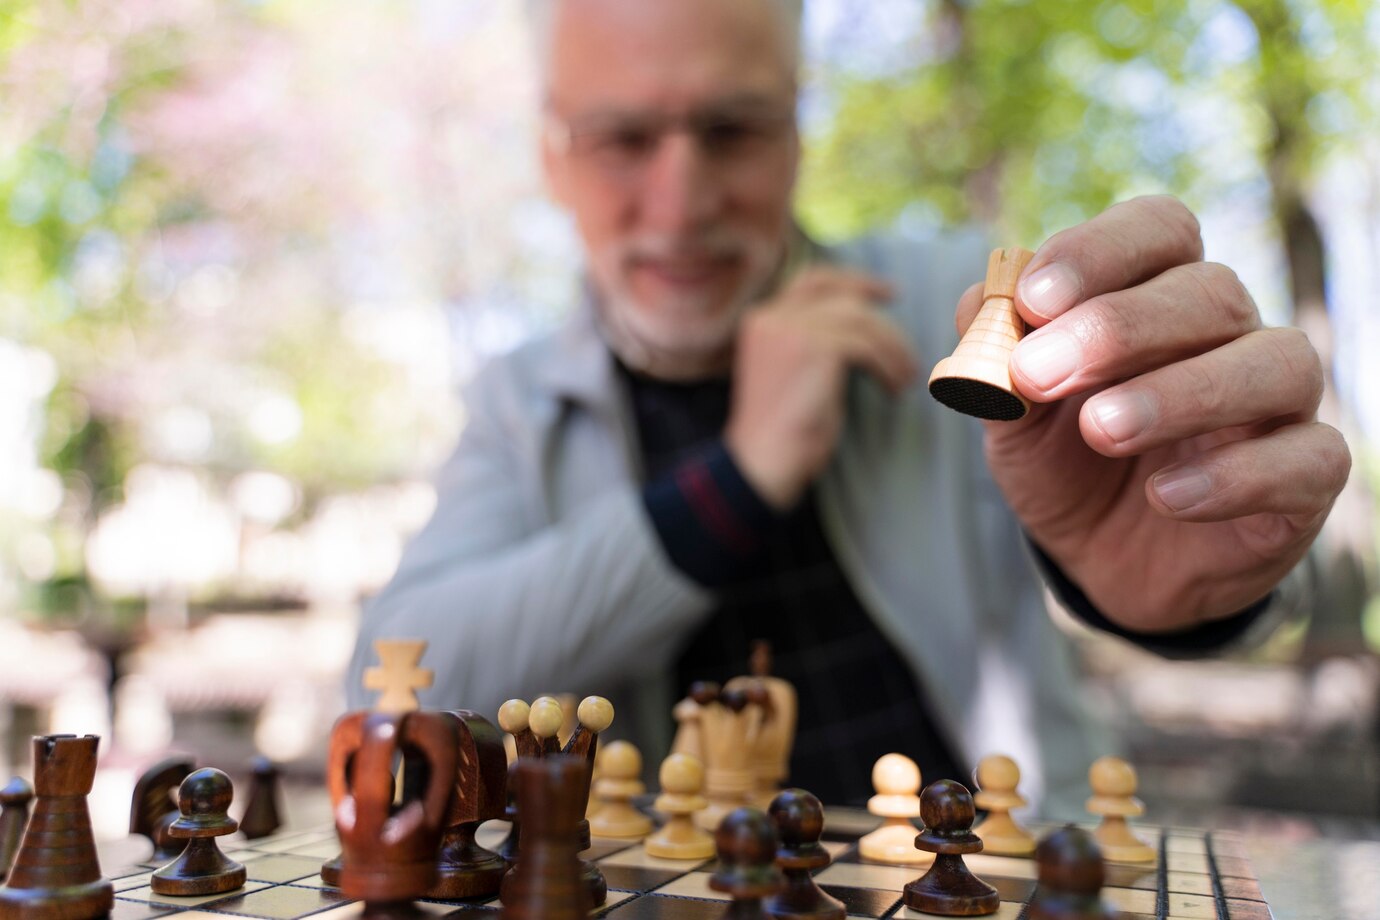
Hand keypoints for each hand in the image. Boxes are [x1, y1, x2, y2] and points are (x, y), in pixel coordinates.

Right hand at [726, 267, 916, 508]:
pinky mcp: (816, 348)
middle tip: (901, 310)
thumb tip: (860, 329)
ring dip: (891, 346)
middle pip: (838, 293)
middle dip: (875, 298)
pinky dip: (888, 367)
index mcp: (760, 320)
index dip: (849, 280)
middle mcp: (772, 316)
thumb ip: (810, 343)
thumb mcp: (791, 374)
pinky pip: (867, 348)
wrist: (763, 461)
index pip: (810, 281)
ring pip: (860, 321)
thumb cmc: (780, 431)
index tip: (881, 293)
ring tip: (904, 375)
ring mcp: (793, 329)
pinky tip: (894, 388)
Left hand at [962, 196, 1350, 630]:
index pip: (1159, 229)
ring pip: (1276, 363)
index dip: (1098, 252)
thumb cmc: (1066, 464)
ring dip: (1181, 393)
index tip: (1030, 298)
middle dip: (1117, 328)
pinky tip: (1164, 496)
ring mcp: (1280, 402)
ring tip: (1103, 430)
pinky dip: (1234, 476)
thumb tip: (978, 301)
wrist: (1101, 561)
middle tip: (1038, 373)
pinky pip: (1307, 457)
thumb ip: (996, 360)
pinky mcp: (1307, 475)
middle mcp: (1231, 332)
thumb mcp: (1015, 417)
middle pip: (1210, 292)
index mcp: (1159, 292)